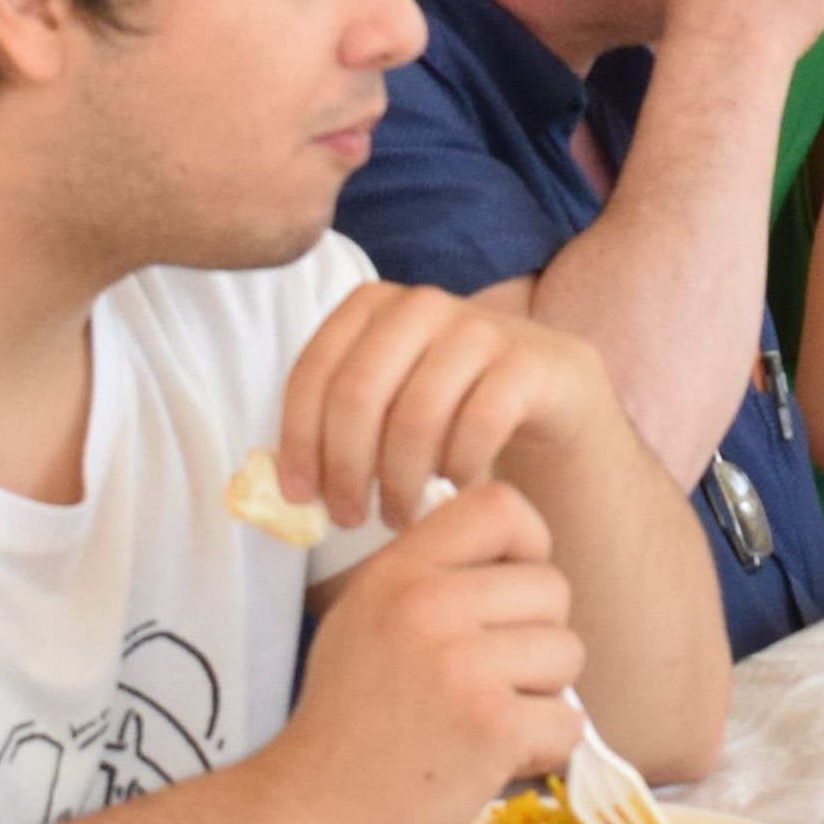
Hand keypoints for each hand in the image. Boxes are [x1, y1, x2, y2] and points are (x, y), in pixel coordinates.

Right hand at [269, 478, 581, 823]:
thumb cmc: (345, 721)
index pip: (502, 506)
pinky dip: (542, 748)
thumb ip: (428, 577)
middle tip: (490, 679)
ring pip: (567, 653)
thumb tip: (514, 555)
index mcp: (398, 571)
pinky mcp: (491, 725)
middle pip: (552, 587)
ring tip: (485, 719)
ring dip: (542, 695)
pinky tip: (490, 758)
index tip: (512, 588)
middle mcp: (429, 604)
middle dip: (537, 638)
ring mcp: (462, 664)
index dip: (529, 545)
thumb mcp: (364, 618)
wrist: (308, 812)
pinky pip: (567, 720)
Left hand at [278, 280, 614, 534]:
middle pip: (359, 394)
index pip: (315, 373)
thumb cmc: (445, 405)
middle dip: (346, 467)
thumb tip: (277, 490)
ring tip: (397, 516)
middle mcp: (421, 305)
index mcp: (370, 306)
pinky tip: (451, 490)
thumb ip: (334, 424)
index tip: (300, 497)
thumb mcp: (384, 402)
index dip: (299, 440)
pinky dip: (458, 468)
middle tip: (350, 518)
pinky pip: (480, 423)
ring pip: (416, 414)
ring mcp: (479, 328)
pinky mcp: (528, 361)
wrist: (545, 390)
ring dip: (400, 480)